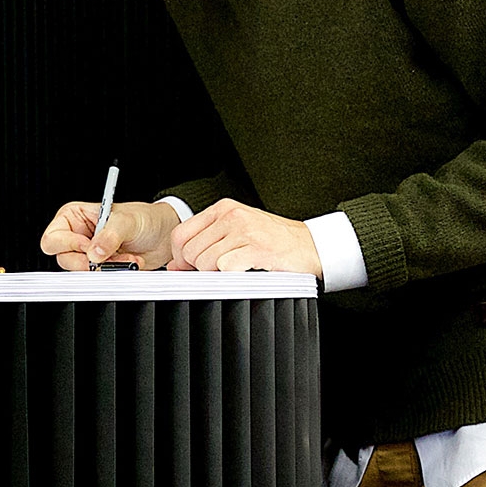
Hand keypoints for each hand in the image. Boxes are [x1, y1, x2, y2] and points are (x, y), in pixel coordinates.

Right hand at [39, 200, 184, 270]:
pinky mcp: (100, 268)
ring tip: (126, 257)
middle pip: (64, 259)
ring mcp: (88, 254)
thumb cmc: (144, 218)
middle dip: (90, 261)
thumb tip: (94, 252)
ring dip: (106, 268)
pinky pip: (98, 278)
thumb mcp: (126, 221)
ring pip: (82, 272)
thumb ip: (109, 236)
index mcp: (74, 217)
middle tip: (109, 256)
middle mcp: (77, 236)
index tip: (89, 246)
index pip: (53, 238)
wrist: (163, 234)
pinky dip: (114, 273)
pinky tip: (128, 262)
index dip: (69, 245)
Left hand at [169, 199, 323, 276]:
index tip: (192, 268)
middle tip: (221, 271)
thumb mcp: (235, 234)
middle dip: (199, 269)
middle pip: (190, 252)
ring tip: (236, 271)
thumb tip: (175, 265)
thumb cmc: (273, 242)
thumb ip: (204, 244)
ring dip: (216, 275)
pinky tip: (245, 273)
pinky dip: (231, 277)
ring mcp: (244, 230)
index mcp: (222, 209)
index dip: (180, 258)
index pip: (180, 235)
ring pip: (205, 262)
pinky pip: (225, 268)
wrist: (310, 246)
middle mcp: (231, 215)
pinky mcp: (257, 248)